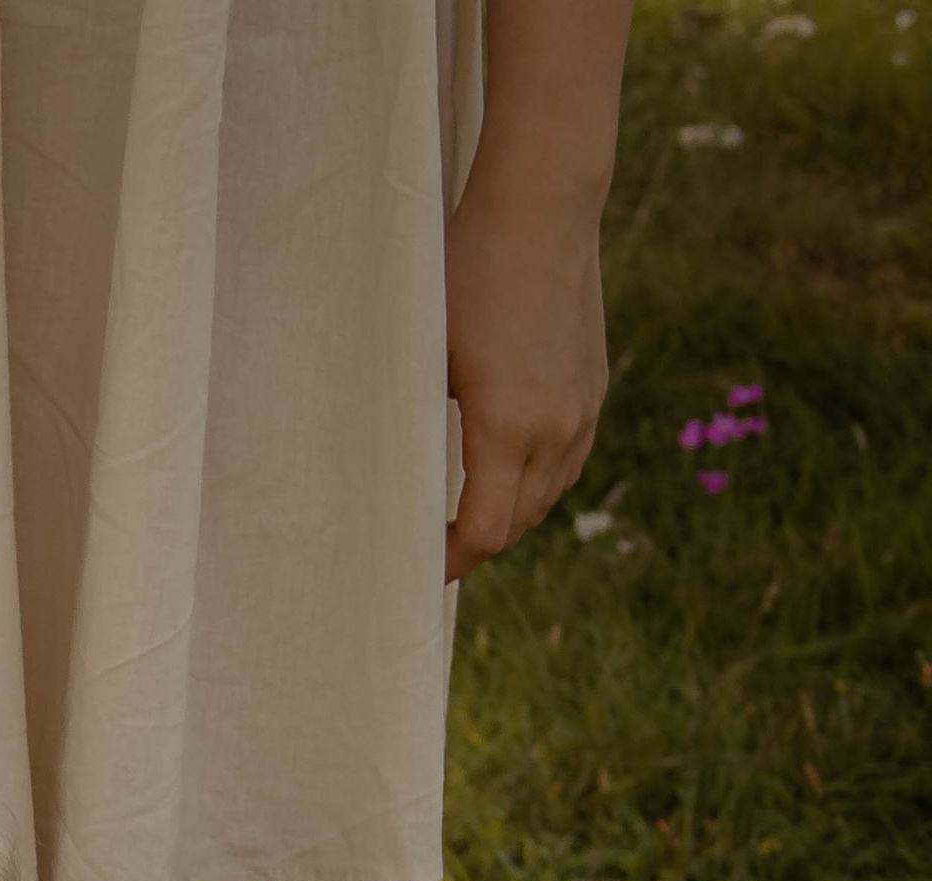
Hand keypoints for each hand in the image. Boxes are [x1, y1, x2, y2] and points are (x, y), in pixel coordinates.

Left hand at [444, 185, 609, 580]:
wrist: (543, 206)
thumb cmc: (468, 272)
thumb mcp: (425, 355)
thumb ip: (418, 429)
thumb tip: (396, 489)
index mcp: (508, 428)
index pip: (486, 535)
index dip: (449, 561)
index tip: (418, 563)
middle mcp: (556, 429)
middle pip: (516, 526)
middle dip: (474, 542)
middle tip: (429, 543)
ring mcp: (582, 411)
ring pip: (546, 499)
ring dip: (507, 515)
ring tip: (464, 513)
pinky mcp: (594, 390)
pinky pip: (567, 464)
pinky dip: (535, 483)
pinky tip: (505, 472)